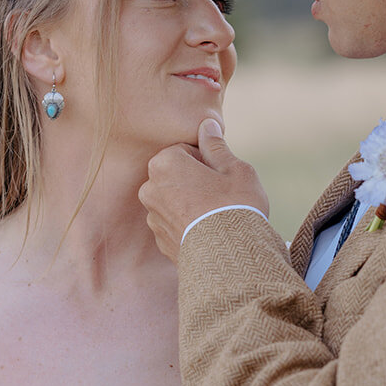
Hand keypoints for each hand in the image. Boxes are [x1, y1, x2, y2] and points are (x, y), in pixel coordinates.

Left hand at [140, 119, 268, 262]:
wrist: (230, 260)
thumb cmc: (235, 207)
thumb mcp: (235, 169)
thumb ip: (216, 146)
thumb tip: (206, 124)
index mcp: (164, 164)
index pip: (183, 150)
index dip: (206, 160)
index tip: (221, 175)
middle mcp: (150, 189)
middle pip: (175, 175)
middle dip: (194, 180)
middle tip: (221, 195)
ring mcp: (153, 217)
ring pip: (174, 200)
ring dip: (190, 203)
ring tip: (217, 216)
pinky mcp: (160, 241)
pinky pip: (175, 224)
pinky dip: (189, 225)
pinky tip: (210, 234)